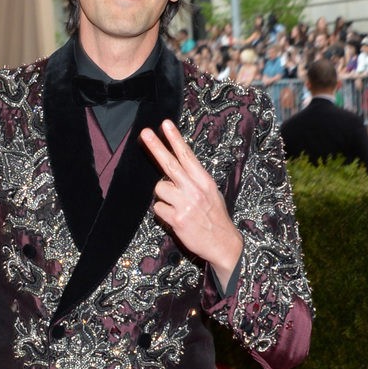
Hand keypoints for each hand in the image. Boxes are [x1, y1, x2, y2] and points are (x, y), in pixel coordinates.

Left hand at [139, 119, 241, 284]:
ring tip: (176, 205)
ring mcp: (185, 204)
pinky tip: (175, 218)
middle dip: (156, 147)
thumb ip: (194, 180)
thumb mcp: (211, 193)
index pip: (187, 156)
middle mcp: (195, 190)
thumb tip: (174, 171)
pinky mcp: (177, 219)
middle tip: (144, 133)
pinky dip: (163, 212)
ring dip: (163, 196)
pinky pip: (158, 208)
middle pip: (170, 164)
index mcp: (204, 181)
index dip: (175, 139)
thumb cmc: (215, 217)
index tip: (165, 124)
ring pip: (160, 189)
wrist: (223, 243)